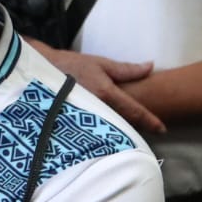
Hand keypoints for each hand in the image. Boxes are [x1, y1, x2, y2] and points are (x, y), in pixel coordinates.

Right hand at [38, 48, 165, 134]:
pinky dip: (105, 134)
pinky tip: (109, 136)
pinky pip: (95, 133)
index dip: (150, 121)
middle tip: (151, 134)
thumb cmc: (71, 65)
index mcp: (106, 93)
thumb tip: (150, 66)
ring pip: (111, 131)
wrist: (39, 73)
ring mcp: (86, 120)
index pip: (134, 111)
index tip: (163, 129)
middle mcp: (97, 109)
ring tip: (132, 138)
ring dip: (122, 133)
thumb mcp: (100, 63)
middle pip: (125, 125)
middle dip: (138, 130)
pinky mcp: (75, 126)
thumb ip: (126, 69)